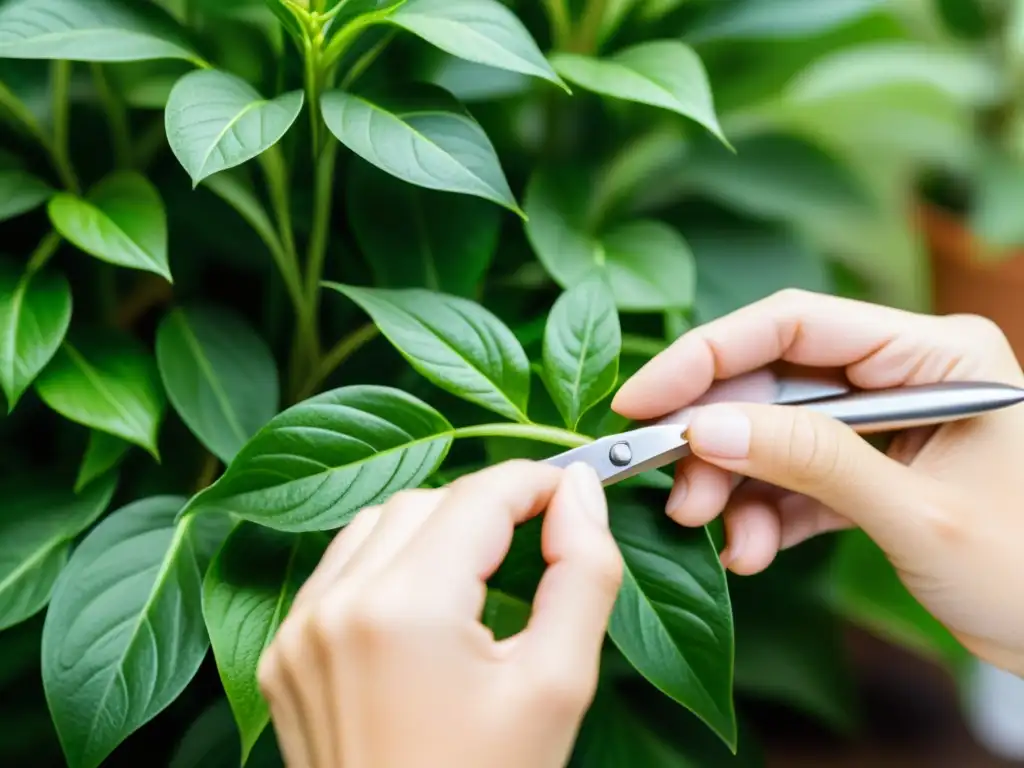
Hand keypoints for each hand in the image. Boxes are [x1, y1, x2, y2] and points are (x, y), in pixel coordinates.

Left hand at [257, 460, 622, 767]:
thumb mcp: (557, 686)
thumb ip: (582, 575)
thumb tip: (581, 495)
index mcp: (405, 610)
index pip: (479, 496)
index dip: (536, 481)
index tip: (573, 491)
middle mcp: (336, 606)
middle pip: (425, 500)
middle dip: (486, 507)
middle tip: (537, 538)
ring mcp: (298, 631)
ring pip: (376, 523)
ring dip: (433, 527)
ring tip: (480, 572)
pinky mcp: (282, 652)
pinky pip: (338, 568)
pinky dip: (386, 561)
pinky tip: (422, 601)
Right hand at [612, 289, 1023, 677]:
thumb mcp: (917, 514)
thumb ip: (811, 461)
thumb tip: (703, 428)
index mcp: (936, 352)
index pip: (794, 324)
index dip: (706, 355)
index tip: (641, 400)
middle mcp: (904, 372)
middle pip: (773, 381)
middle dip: (716, 439)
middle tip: (675, 490)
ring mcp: (883, 422)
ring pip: (773, 433)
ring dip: (733, 484)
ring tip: (711, 533)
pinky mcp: (869, 470)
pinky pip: (794, 477)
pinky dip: (763, 513)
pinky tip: (750, 550)